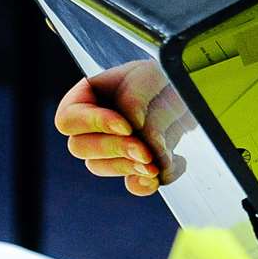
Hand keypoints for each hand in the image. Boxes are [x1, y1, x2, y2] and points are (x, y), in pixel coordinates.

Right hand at [54, 62, 170, 195]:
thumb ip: (136, 93)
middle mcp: (92, 126)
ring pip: (101, 167)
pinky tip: (161, 174)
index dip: (93, 124)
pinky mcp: (134, 167)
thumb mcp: (150, 74)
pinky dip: (146, 183)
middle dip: (115, 149)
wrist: (188, 92)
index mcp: (86, 98)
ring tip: (156, 163)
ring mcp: (111, 150)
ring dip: (129, 167)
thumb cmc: (162, 77)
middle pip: (80, 148)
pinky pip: (132, 184)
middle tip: (145, 151)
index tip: (126, 127)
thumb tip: (133, 122)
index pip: (69, 118)